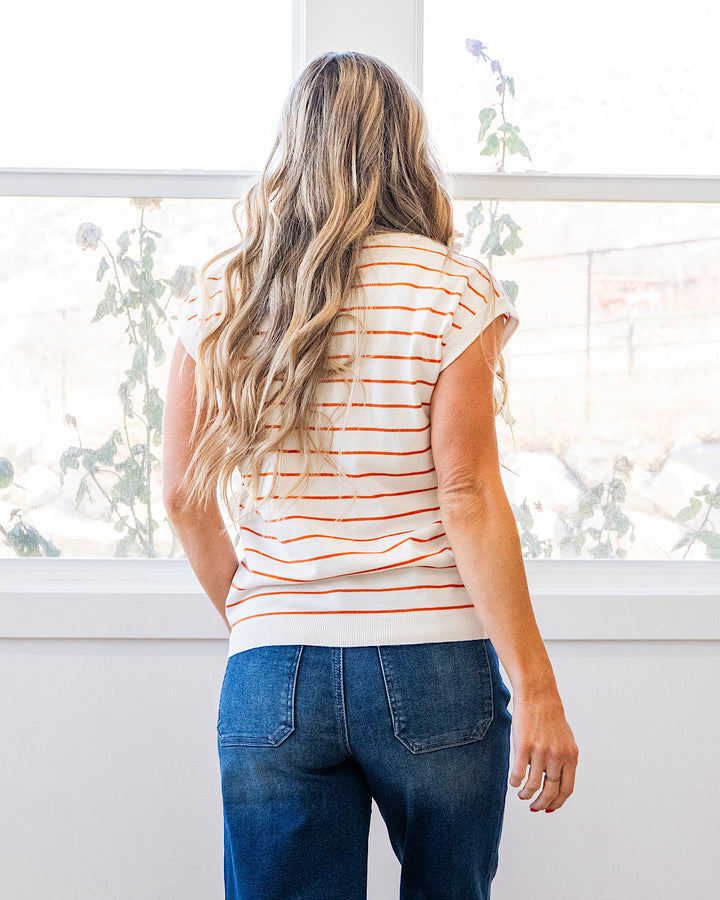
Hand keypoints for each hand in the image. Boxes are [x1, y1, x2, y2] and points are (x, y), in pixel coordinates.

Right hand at [508, 691, 578, 812]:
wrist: (538, 696)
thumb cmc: (550, 718)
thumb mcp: (565, 741)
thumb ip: (564, 761)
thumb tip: (556, 785)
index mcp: (571, 757)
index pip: (566, 789)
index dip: (557, 803)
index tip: (548, 808)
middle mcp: (557, 756)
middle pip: (550, 791)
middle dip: (541, 803)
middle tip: (533, 806)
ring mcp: (540, 752)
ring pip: (533, 785)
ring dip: (526, 794)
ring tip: (522, 794)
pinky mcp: (523, 746)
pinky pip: (518, 773)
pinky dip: (515, 782)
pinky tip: (513, 781)